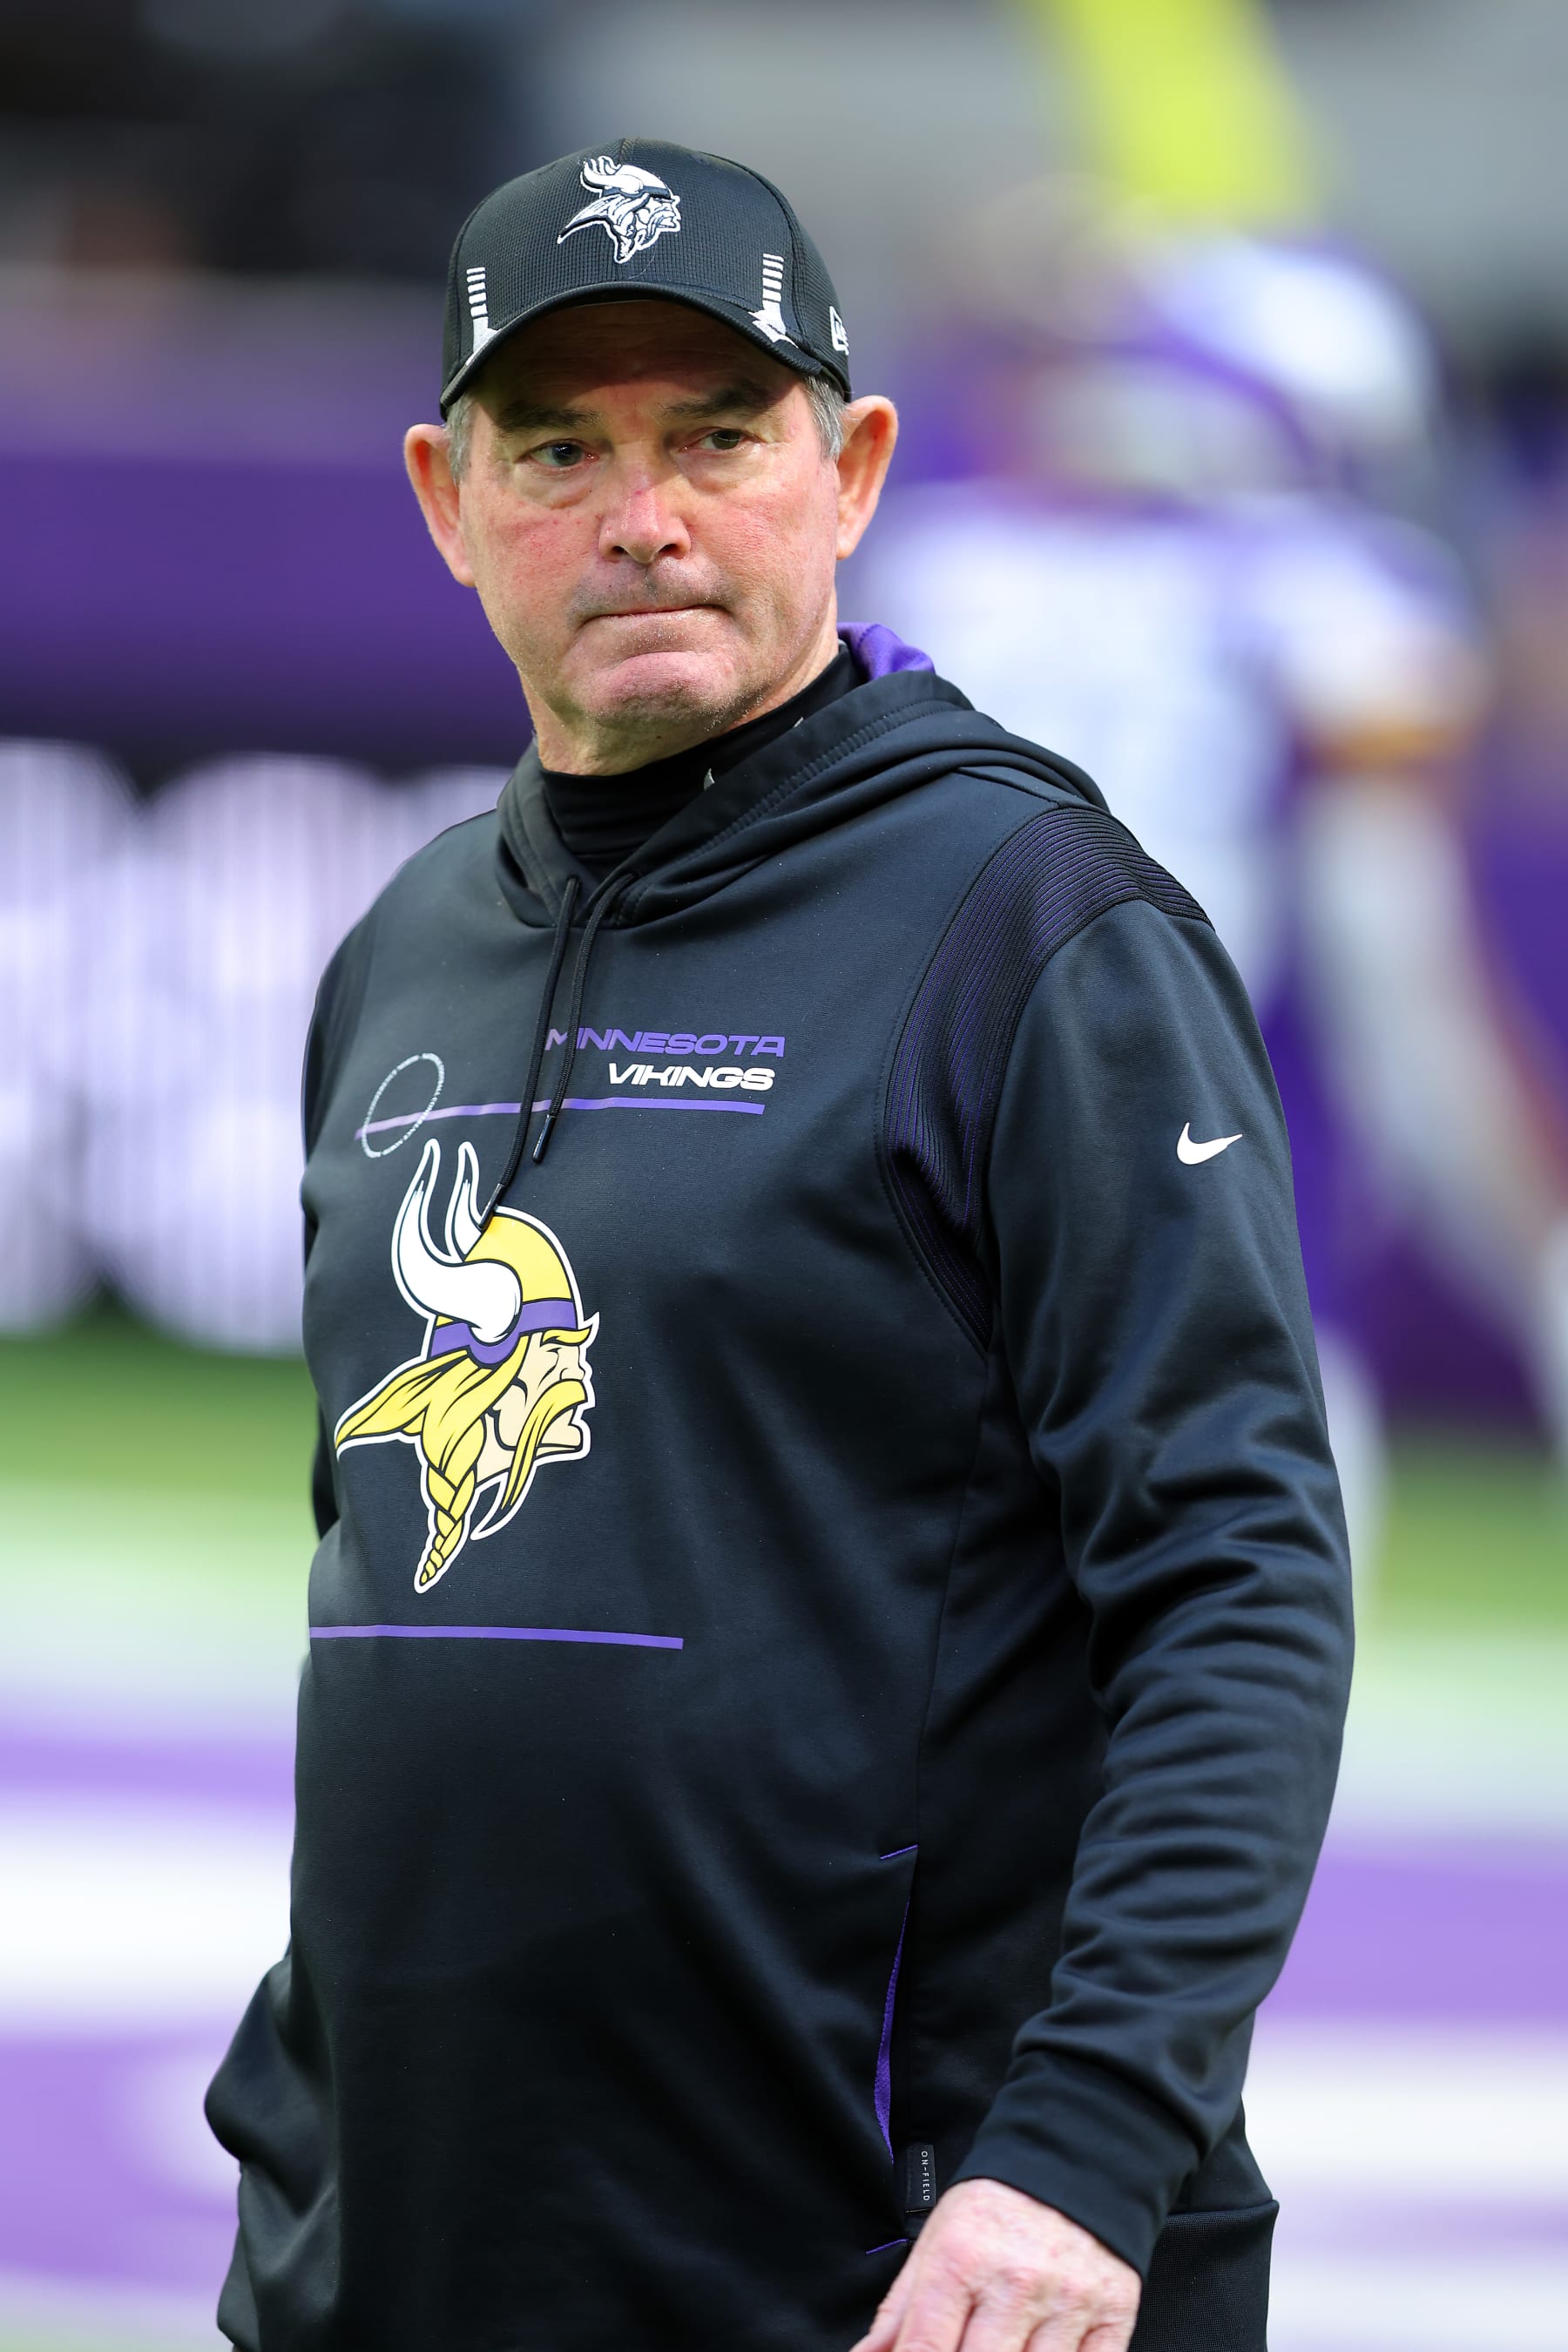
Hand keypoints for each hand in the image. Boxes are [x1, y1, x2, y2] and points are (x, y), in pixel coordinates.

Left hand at [851, 2177, 1140, 2351]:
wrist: (1073, 2157)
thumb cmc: (996, 2207)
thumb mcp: (936, 2241)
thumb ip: (899, 2312)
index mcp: (961, 2260)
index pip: (926, 2349)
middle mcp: (1015, 2281)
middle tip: (966, 2346)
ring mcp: (1068, 2301)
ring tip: (1001, 2345)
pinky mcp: (1113, 2312)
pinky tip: (1041, 2349)